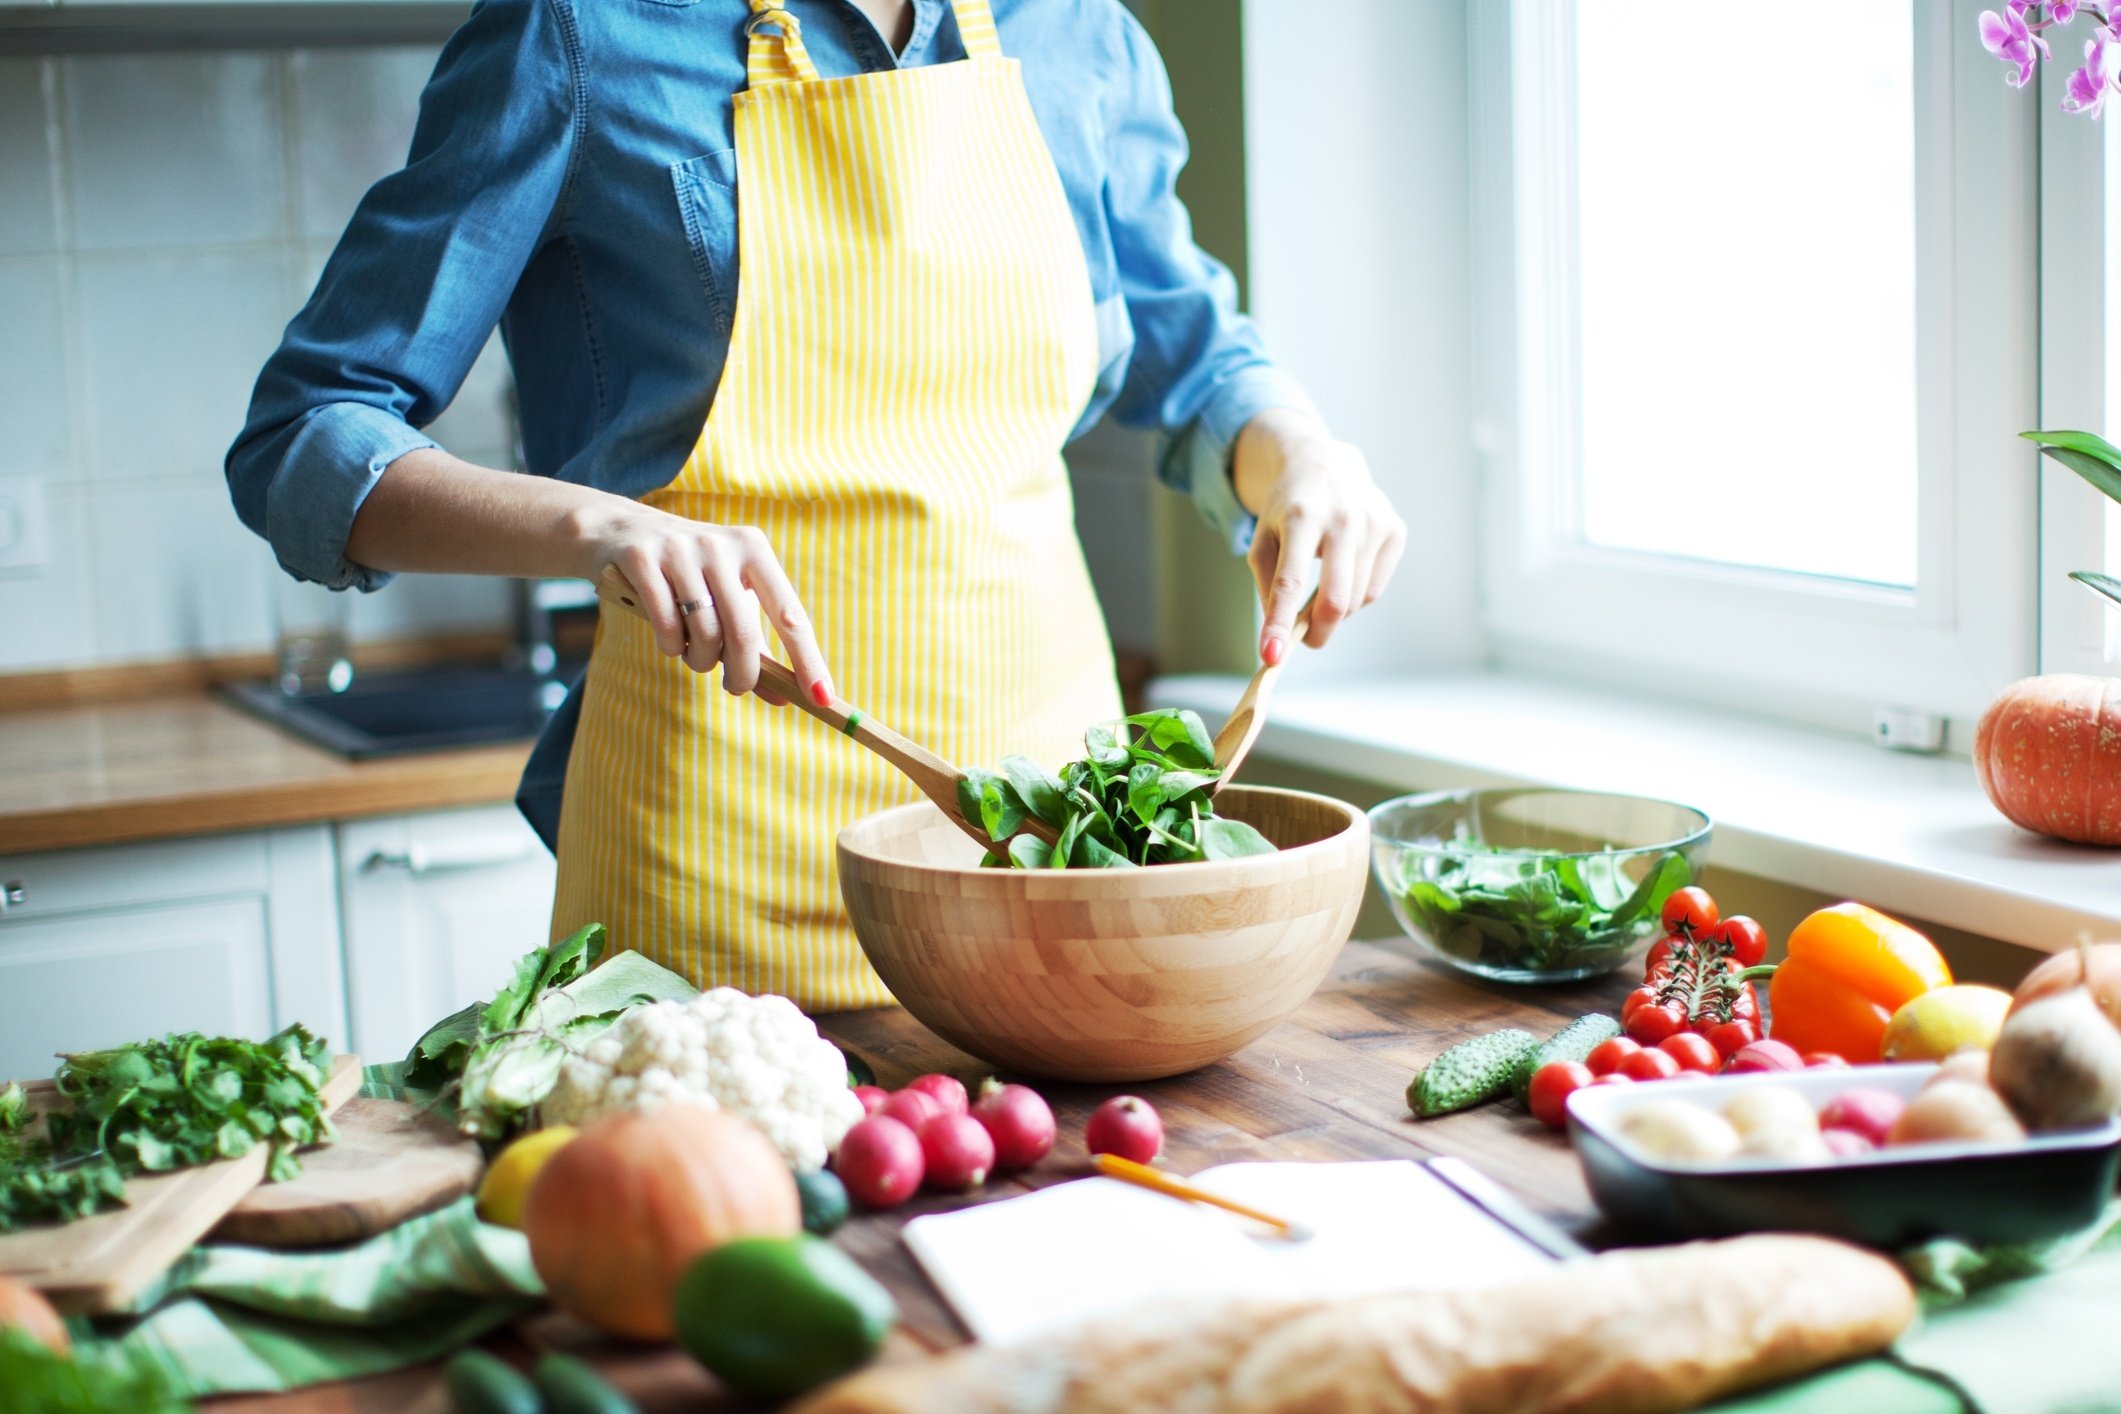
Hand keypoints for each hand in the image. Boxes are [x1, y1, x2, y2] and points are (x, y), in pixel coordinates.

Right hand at [578, 501, 831, 703]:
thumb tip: (784, 698)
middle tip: (736, 689)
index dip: (807, 659)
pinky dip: (669, 647)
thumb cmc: (685, 574)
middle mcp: (721, 545)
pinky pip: (665, 626)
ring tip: (693, 656)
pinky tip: (669, 643)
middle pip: (744, 632)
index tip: (823, 697)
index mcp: (754, 549)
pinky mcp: (643, 559)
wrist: (615, 529)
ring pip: (703, 633)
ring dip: (699, 661)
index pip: (790, 614)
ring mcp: (680, 550)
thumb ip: (755, 645)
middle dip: (743, 674)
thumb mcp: (725, 596)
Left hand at [1233, 407, 1406, 664]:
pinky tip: (1344, 570)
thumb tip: (1281, 636)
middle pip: (1335, 599)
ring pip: (1356, 599)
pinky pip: (1375, 588)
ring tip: (1320, 588)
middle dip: (1317, 631)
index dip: (1280, 623)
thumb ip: (1268, 586)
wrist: (1325, 462)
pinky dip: (1356, 594)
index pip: (1290, 581)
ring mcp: (1375, 522)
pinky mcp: (1395, 529)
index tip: (1271, 658)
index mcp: (1301, 517)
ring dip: (1335, 609)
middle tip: (1304, 640)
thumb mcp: (1263, 540)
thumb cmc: (1288, 509)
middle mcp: (1343, 518)